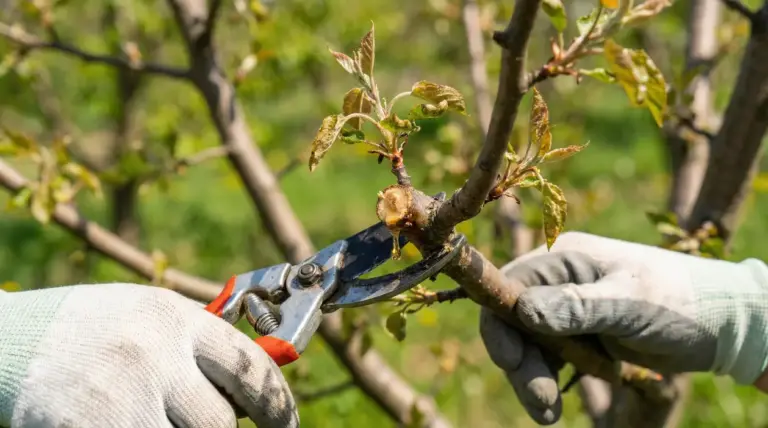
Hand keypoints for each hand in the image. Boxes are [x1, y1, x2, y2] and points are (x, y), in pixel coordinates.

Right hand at [0, 283, 297, 427]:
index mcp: (177, 320)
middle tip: (218, 427)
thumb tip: (259, 384)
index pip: (252, 367)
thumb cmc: (97, 328)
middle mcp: (152, 356)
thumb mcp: (155, 317)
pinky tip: (136, 425)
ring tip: (165, 418)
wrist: (13, 339)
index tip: (285, 425)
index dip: (278, 406)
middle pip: (218, 422)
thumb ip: (203, 346)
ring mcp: (118, 398)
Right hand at [479, 232, 767, 424]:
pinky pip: (549, 359)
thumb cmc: (680, 301)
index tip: (510, 359)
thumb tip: (522, 312)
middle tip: (541, 402)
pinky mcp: (579, 334)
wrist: (722, 323)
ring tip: (548, 414)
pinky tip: (558, 406)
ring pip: (529, 345)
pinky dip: (550, 382)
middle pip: (514, 321)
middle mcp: (559, 280)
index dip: (500, 322)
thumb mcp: (629, 304)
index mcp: (565, 258)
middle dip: (521, 363)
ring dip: (533, 380)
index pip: (509, 286)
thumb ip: (576, 307)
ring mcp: (567, 308)